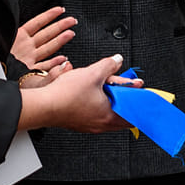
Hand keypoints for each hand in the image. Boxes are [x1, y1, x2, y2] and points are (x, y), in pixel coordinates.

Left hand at [12, 5, 76, 80]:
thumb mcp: (5, 39)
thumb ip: (23, 31)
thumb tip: (37, 30)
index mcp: (19, 37)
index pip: (38, 23)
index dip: (49, 15)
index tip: (60, 10)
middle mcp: (26, 47)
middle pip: (47, 33)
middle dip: (60, 26)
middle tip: (72, 20)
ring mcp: (29, 59)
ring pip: (49, 46)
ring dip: (60, 40)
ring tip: (71, 33)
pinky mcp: (30, 70)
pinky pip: (45, 65)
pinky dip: (55, 62)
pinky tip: (63, 59)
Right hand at [18, 52, 134, 133]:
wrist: (43, 106)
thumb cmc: (65, 96)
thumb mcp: (93, 73)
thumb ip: (109, 65)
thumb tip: (117, 60)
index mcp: (110, 116)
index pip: (134, 112)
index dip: (139, 99)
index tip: (141, 91)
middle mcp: (101, 124)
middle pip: (122, 112)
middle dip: (124, 96)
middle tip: (125, 84)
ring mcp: (89, 125)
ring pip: (107, 112)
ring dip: (110, 99)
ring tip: (106, 85)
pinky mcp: (79, 122)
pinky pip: (95, 113)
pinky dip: (98, 103)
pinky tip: (91, 92)